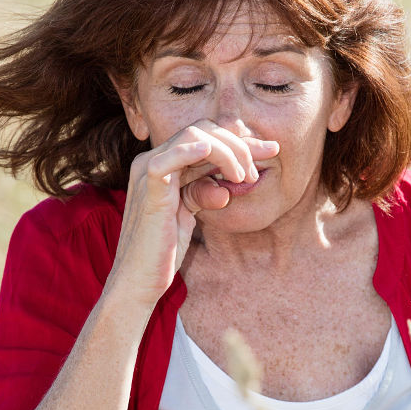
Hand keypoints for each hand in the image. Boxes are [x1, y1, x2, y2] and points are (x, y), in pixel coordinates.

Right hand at [103, 120, 278, 310]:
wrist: (139, 280)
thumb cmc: (163, 249)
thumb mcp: (190, 212)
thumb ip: (206, 190)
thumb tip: (232, 181)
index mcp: (164, 163)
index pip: (206, 136)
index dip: (240, 141)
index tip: (271, 149)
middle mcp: (154, 160)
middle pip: (203, 129)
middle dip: (238, 145)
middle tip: (253, 174)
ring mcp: (148, 170)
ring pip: (193, 136)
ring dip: (227, 152)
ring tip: (242, 178)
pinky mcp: (149, 189)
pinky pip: (170, 159)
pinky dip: (193, 151)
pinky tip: (214, 155)